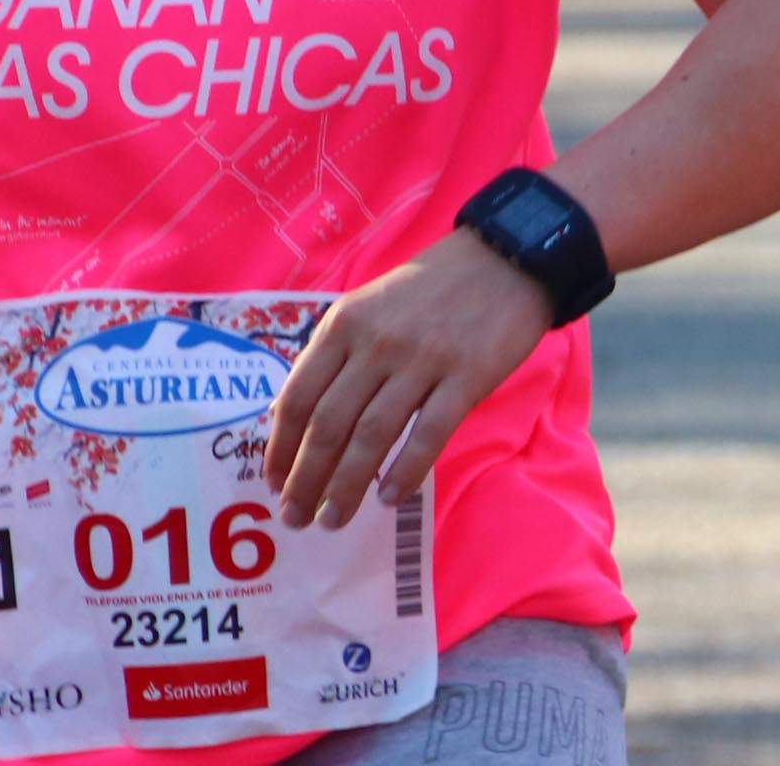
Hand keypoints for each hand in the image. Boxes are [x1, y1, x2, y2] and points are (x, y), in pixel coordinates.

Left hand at [265, 231, 552, 529]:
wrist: (506, 259)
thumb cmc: (431, 288)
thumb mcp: (368, 305)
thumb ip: (336, 355)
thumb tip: (294, 417)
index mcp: (344, 325)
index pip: (298, 398)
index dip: (280, 449)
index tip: (273, 484)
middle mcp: (376, 344)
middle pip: (329, 425)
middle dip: (306, 480)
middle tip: (295, 519)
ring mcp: (423, 360)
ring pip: (372, 436)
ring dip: (346, 486)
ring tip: (334, 519)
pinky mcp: (467, 376)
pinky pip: (428, 435)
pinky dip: (404, 471)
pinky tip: (389, 498)